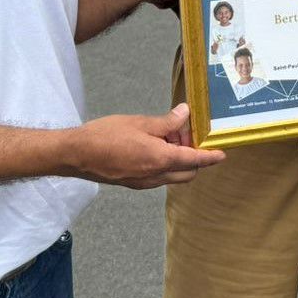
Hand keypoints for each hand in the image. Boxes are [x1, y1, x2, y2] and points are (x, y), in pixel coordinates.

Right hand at [69, 104, 223, 187]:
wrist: (76, 155)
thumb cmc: (104, 136)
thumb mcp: (140, 123)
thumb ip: (166, 122)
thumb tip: (185, 114)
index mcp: (159, 159)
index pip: (194, 160)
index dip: (210, 157)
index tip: (221, 153)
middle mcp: (155, 176)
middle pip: (187, 172)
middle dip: (194, 156)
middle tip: (184, 134)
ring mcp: (144, 183)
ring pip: (173, 175)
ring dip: (177, 160)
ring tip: (165, 136)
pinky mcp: (134, 183)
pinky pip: (158, 176)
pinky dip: (164, 164)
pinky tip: (152, 145)